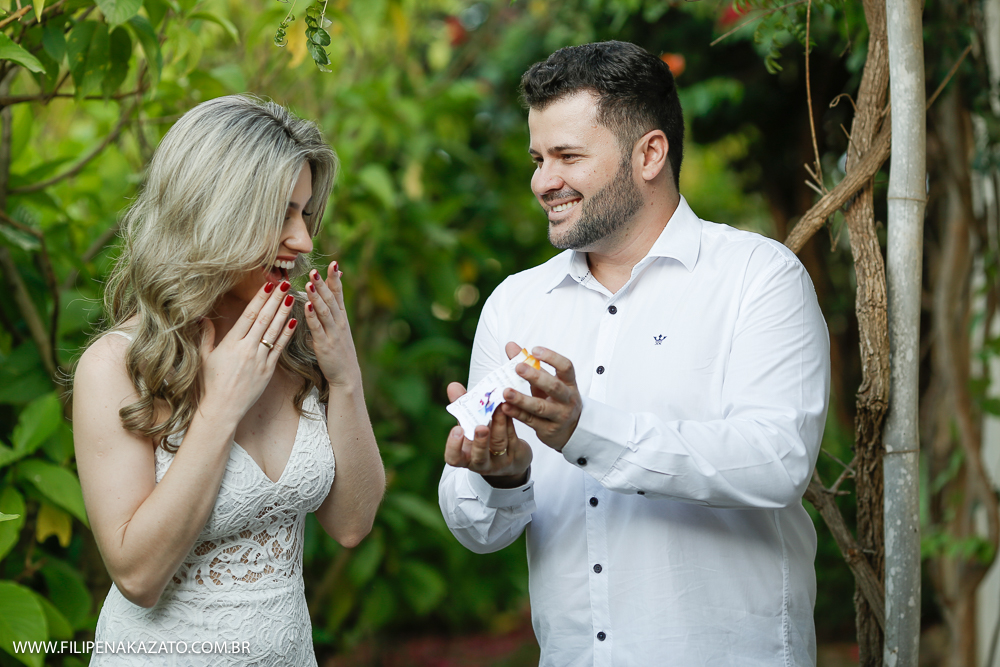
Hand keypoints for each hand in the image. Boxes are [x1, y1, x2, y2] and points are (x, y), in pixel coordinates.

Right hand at [200, 281, 297, 420]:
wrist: (222, 409)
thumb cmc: (210, 384)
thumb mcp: (204, 358)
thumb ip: (205, 336)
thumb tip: (202, 317)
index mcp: (230, 343)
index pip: (248, 315)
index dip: (259, 299)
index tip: (267, 285)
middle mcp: (246, 349)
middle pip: (264, 319)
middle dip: (275, 300)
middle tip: (285, 283)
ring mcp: (259, 360)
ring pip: (274, 332)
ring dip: (284, 313)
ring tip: (291, 297)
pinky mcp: (268, 370)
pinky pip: (279, 349)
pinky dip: (287, 335)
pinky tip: (294, 323)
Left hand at [304, 261, 360, 386]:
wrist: (346, 375)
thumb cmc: (339, 352)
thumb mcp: (337, 329)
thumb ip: (329, 314)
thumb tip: (320, 298)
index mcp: (342, 317)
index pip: (339, 294)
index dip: (335, 279)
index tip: (333, 263)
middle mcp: (339, 322)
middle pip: (331, 299)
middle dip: (324, 283)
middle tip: (316, 269)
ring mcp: (333, 333)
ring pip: (325, 310)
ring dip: (317, 296)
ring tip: (310, 282)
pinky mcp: (325, 344)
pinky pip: (317, 327)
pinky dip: (312, 316)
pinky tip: (306, 305)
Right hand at [443, 382, 531, 487]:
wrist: (510, 456)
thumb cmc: (485, 437)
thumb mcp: (471, 424)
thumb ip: (461, 406)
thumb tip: (453, 385)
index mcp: (465, 456)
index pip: (454, 458)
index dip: (454, 446)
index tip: (457, 429)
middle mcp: (481, 462)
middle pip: (479, 456)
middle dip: (480, 441)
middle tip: (481, 427)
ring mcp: (500, 461)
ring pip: (499, 443)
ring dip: (499, 424)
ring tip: (499, 407)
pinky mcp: (516, 454)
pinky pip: (512, 437)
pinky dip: (509, 421)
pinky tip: (509, 407)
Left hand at [500, 342, 581, 450]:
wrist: (569, 430)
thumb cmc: (555, 400)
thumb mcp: (546, 381)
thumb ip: (528, 364)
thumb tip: (510, 346)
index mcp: (569, 383)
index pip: (566, 367)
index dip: (552, 357)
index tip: (534, 351)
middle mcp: (567, 399)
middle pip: (554, 386)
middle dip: (536, 376)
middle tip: (518, 367)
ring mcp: (559, 415)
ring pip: (540, 407)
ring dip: (522, 399)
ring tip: (506, 392)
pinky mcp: (549, 430)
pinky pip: (531, 420)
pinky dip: (517, 413)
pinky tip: (505, 407)